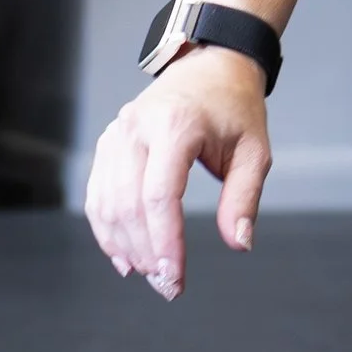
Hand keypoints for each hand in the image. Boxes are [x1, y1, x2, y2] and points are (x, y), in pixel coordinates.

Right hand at [86, 49, 271, 301]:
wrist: (210, 66)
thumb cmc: (234, 108)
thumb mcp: (254, 150)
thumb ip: (244, 198)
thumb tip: (239, 243)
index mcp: (176, 125)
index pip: (160, 194)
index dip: (165, 241)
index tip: (174, 277)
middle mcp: (138, 128)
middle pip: (128, 203)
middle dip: (145, 252)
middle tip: (166, 285)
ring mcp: (117, 134)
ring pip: (106, 202)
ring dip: (124, 246)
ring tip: (148, 274)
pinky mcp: (108, 143)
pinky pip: (97, 193)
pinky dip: (106, 229)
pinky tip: (123, 256)